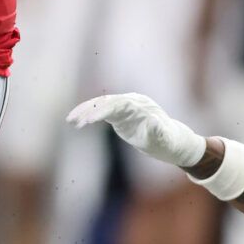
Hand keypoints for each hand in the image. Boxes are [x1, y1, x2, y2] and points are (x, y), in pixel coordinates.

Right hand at [66, 93, 204, 167]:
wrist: (173, 140)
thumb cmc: (169, 142)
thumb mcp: (165, 140)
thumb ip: (159, 132)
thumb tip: (152, 123)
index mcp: (141, 106)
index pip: (117, 104)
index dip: (101, 110)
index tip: (88, 121)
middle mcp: (132, 102)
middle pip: (106, 101)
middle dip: (89, 109)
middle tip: (74, 121)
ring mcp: (125, 106)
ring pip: (101, 104)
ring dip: (85, 110)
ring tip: (70, 121)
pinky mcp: (119, 114)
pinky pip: (101, 110)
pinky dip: (88, 114)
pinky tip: (76, 121)